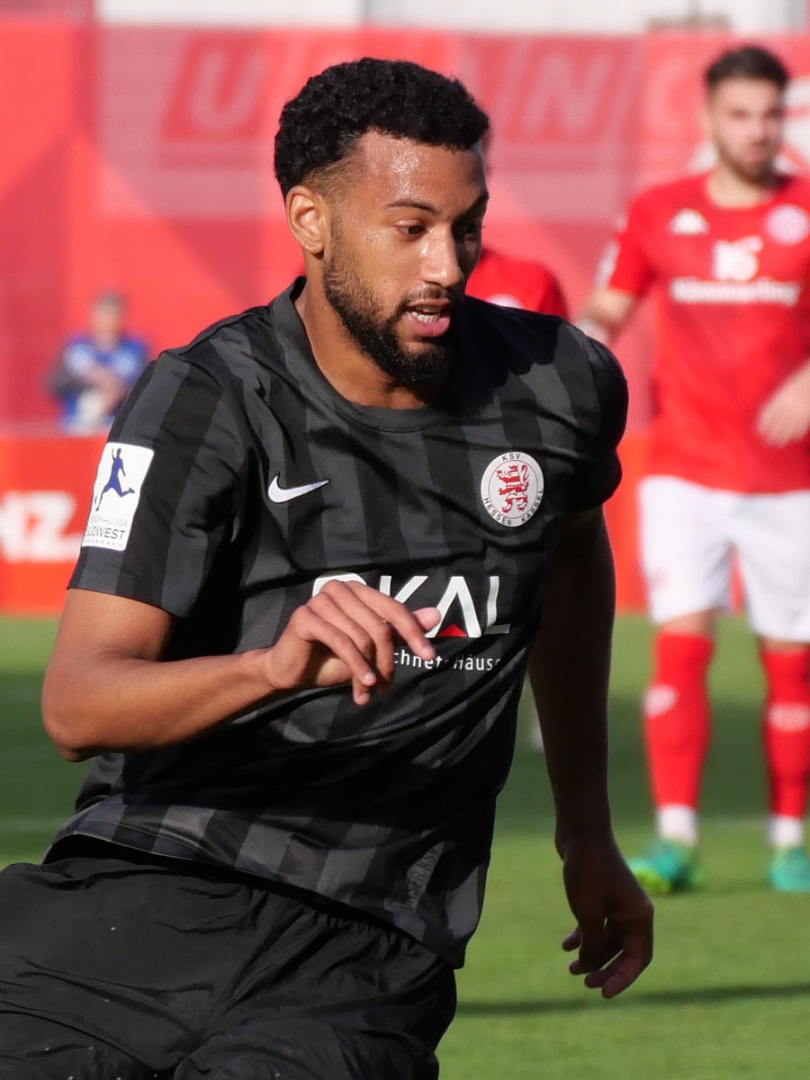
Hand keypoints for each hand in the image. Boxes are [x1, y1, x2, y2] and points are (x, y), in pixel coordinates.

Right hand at [262, 579, 439, 705]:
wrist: (292, 671)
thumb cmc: (332, 657)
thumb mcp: (371, 646)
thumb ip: (399, 631)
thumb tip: (436, 615)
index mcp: (357, 590)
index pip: (394, 609)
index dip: (414, 633)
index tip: (429, 657)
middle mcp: (340, 588)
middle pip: (379, 627)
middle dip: (386, 661)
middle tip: (385, 687)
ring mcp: (320, 600)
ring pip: (362, 637)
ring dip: (369, 671)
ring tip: (369, 692)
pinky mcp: (305, 617)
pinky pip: (341, 642)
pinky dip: (356, 666)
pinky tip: (363, 686)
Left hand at [559, 833, 652, 998]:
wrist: (579, 831)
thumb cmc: (588, 870)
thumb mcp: (589, 913)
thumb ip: (594, 944)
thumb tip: (592, 964)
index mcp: (639, 917)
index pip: (638, 959)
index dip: (623, 979)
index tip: (603, 993)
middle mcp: (632, 911)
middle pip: (623, 952)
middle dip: (605, 969)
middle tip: (585, 983)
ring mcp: (617, 902)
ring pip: (607, 939)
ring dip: (591, 955)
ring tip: (571, 968)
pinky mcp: (601, 894)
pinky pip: (597, 924)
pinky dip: (584, 936)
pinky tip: (566, 945)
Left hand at [757, 365, 809, 446]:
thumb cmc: (796, 383)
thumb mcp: (783, 390)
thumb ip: (775, 402)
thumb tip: (766, 417)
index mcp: (779, 399)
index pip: (768, 414)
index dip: (763, 424)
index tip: (760, 432)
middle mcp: (788, 405)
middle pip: (778, 422)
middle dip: (773, 433)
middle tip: (768, 441)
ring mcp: (798, 409)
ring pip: (790, 426)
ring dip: (784, 436)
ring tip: (779, 444)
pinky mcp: (807, 413)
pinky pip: (802, 424)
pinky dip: (797, 433)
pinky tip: (794, 438)